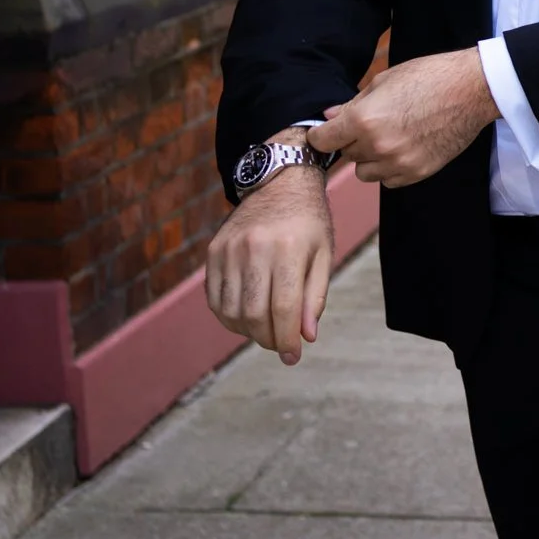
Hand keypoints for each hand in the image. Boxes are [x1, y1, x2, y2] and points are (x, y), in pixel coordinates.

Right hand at [206, 149, 331, 365]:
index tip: (294, 356)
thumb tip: (306, 336)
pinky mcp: (214, 251)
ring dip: (248, 331)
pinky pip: (215, 297)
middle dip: (268, 339)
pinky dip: (228, 316)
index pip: (284, 308)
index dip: (288, 339)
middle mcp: (255, 248)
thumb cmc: (309, 221)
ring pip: (231, 310)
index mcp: (289, 248)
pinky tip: (246, 317)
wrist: (280, 182)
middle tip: (281, 345)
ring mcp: (230, 249)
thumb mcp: (324, 254)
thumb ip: (315, 296)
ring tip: (266, 331)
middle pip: (255, 314)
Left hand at [309, 48, 496, 189]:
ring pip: (365, 173)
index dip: (323, 134)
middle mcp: (377, 146)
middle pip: (345, 156)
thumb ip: (354, 104)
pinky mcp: (418, 172)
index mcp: (364, 120)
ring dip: (370, 159)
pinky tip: (405, 148)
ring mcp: (399, 162)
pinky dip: (391, 168)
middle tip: (372, 125)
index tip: (328, 131)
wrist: (473, 89)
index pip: (322, 140)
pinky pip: (389, 181)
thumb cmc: (430, 76)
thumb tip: (330, 116)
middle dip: (352, 142)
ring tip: (389, 138)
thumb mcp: (385, 81)